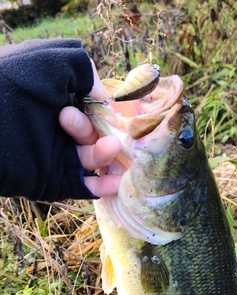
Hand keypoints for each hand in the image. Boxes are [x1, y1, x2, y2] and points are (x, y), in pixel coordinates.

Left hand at [59, 61, 120, 197]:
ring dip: (107, 155)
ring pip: (93, 161)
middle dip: (105, 131)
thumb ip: (84, 69)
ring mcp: (55, 156)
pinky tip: (117, 182)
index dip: (109, 110)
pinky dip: (102, 187)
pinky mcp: (52, 182)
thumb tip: (105, 96)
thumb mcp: (52, 61)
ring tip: (112, 147)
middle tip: (100, 127)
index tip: (120, 112)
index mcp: (57, 99)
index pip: (93, 108)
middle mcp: (57, 129)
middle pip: (97, 135)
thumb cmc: (12, 83)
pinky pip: (83, 187)